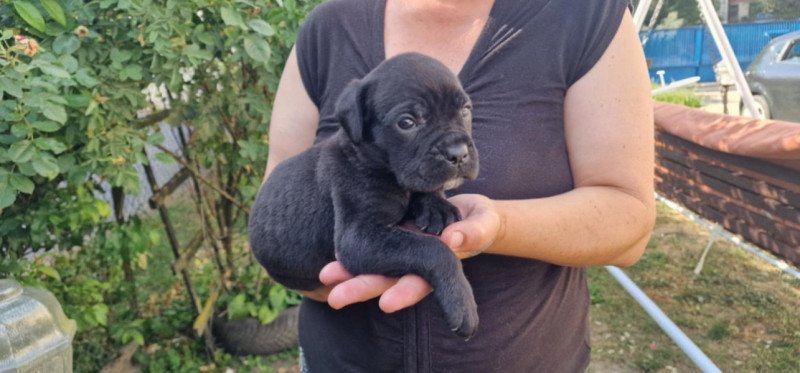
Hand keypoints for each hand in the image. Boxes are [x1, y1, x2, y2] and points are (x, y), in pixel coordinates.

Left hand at [302, 193, 500, 310]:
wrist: (467, 211)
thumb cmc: (479, 221)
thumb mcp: (482, 223)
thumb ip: (473, 231)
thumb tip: (452, 241)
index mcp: (437, 266)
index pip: (419, 283)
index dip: (404, 293)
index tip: (386, 304)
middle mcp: (414, 263)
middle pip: (387, 279)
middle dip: (363, 287)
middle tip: (336, 297)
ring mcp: (401, 249)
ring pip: (374, 264)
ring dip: (350, 271)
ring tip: (326, 275)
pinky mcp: (393, 234)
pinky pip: (371, 244)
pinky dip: (351, 252)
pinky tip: (331, 255)